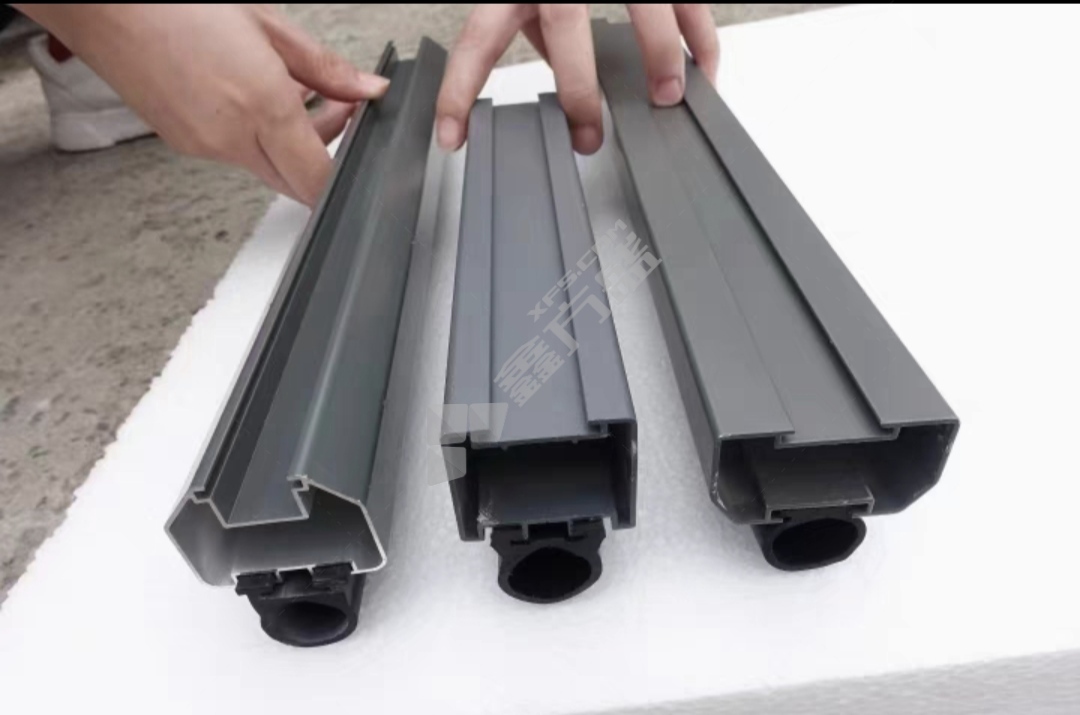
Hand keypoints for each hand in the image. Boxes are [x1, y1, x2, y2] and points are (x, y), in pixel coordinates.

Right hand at [15, 4, 389, 205]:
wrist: (101, 3)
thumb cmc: (173, 2)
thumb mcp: (266, 23)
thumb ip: (324, 67)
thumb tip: (368, 88)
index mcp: (259, 108)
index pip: (317, 180)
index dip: (345, 175)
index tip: (360, 143)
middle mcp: (229, 138)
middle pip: (296, 182)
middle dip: (325, 154)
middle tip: (339, 107)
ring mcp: (202, 146)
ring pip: (265, 166)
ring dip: (290, 140)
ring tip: (297, 88)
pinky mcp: (181, 142)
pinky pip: (233, 152)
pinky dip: (255, 133)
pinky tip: (254, 93)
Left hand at [436, 4, 718, 154]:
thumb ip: (533, 23)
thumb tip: (559, 80)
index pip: (478, 39)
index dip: (460, 92)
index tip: (450, 139)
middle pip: (564, 24)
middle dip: (578, 88)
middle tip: (590, 138)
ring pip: (642, 2)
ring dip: (659, 53)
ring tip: (668, 99)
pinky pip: (687, 1)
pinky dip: (700, 39)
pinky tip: (703, 74)